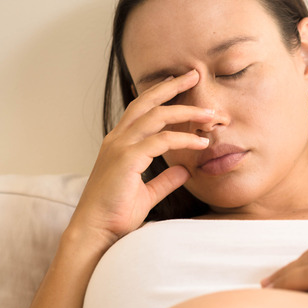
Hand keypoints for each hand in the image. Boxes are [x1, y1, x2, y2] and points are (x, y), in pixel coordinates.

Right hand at [68, 70, 214, 247]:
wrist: (97, 232)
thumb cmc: (116, 214)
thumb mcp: (147, 194)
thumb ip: (164, 180)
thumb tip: (185, 170)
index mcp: (119, 144)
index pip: (142, 109)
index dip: (162, 95)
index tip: (183, 85)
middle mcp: (117, 139)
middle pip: (147, 101)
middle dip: (172, 85)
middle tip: (195, 74)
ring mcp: (120, 147)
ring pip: (156, 116)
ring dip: (186, 112)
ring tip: (210, 114)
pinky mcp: (127, 159)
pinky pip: (161, 141)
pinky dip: (183, 139)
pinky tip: (201, 144)